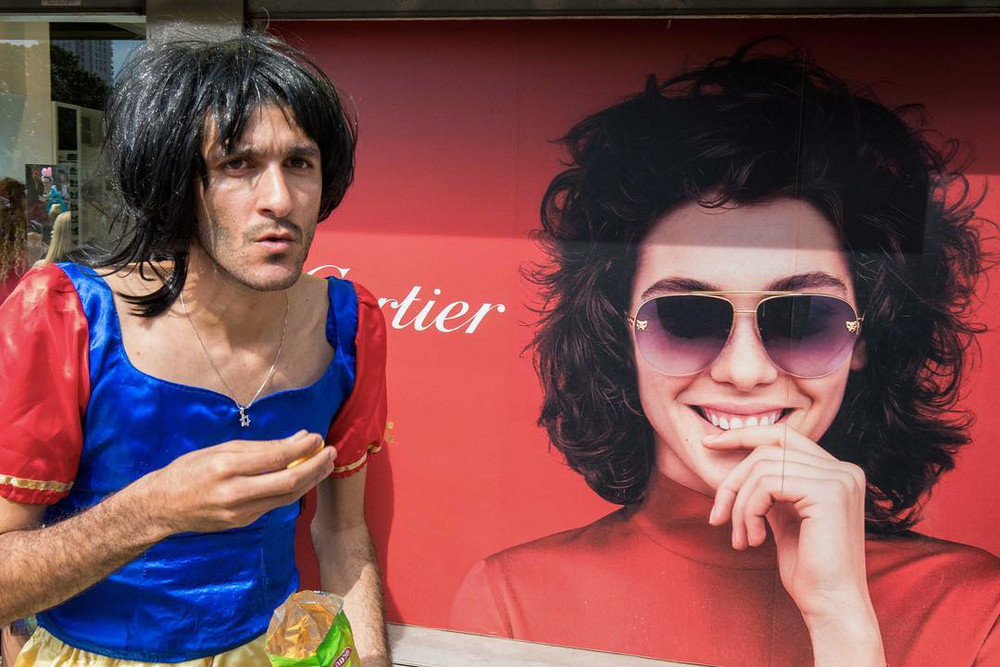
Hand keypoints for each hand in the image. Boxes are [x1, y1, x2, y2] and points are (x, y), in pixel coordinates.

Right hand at [134, 430, 334, 535]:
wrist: (161, 507)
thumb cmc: (189, 470)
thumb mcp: (220, 449)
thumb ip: (261, 447)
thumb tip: (298, 439)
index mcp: (226, 468)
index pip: (275, 459)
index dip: (302, 449)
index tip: (316, 437)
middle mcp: (234, 493)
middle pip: (288, 483)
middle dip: (315, 467)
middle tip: (331, 452)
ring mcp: (240, 513)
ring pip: (286, 498)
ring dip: (311, 481)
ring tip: (325, 464)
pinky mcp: (243, 523)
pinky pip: (274, 505)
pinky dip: (292, 490)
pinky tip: (303, 477)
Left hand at [704, 424, 883, 660]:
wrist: (830, 605)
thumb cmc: (808, 569)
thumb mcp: (784, 517)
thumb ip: (771, 488)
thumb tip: (738, 464)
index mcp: (836, 473)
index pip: (782, 436)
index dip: (743, 435)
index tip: (709, 443)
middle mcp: (844, 470)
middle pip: (767, 450)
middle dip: (733, 482)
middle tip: (717, 518)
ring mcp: (839, 478)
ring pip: (762, 468)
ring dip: (740, 505)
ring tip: (740, 538)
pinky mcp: (828, 492)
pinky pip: (767, 484)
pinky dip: (749, 511)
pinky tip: (754, 540)